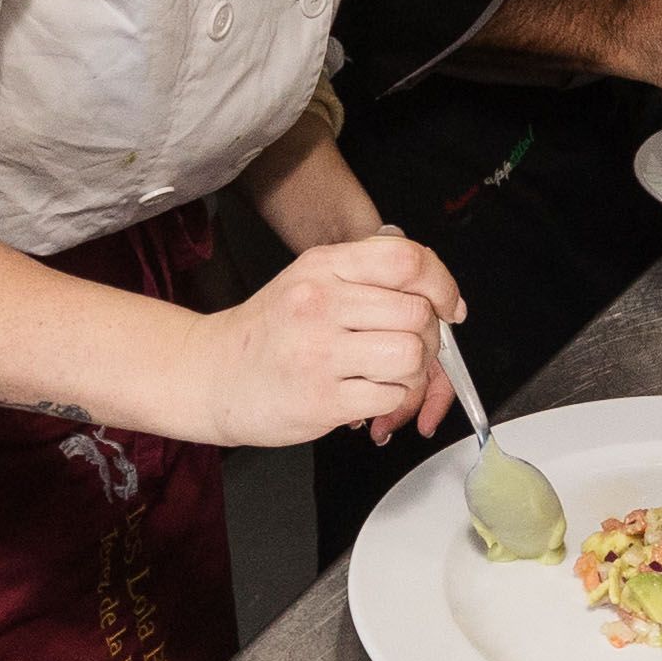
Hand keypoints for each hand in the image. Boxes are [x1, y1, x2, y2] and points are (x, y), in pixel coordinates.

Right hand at [181, 235, 462, 447]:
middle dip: (429, 338)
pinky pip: (391, 397)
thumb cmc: (269, 331)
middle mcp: (321, 303)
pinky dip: (390, 400)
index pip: (406, 260)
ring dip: (412, 373)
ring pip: (412, 357)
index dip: (441, 284)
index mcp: (323, 267)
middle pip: (418, 314)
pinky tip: (366, 395)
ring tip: (387, 374)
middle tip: (408, 348)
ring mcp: (320, 353)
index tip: (448, 306)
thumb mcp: (310, 280)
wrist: (213, 375)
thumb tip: (435, 291)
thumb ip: (366, 275)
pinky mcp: (323, 399)